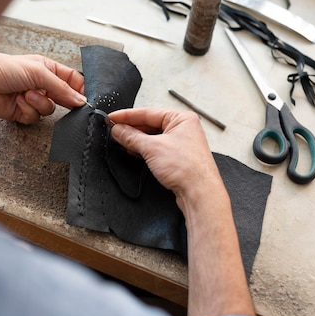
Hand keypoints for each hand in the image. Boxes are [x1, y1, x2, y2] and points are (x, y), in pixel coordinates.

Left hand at [0, 52, 85, 122]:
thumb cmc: (4, 68)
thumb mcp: (38, 72)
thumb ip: (62, 88)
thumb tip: (80, 100)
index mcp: (48, 69)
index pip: (72, 80)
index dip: (80, 90)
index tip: (83, 99)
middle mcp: (42, 84)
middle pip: (63, 97)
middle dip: (60, 99)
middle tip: (56, 97)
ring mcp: (33, 99)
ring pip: (49, 110)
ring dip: (38, 103)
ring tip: (26, 94)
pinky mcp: (23, 112)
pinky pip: (35, 117)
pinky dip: (27, 110)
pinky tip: (17, 102)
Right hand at [110, 108, 256, 315]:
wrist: (205, 202)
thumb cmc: (189, 175)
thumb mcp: (153, 150)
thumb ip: (132, 138)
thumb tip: (117, 131)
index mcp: (183, 121)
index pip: (148, 113)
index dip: (127, 116)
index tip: (109, 119)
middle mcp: (186, 133)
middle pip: (150, 126)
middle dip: (131, 129)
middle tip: (110, 131)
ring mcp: (183, 150)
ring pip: (153, 141)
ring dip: (136, 142)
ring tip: (118, 144)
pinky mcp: (180, 166)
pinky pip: (156, 153)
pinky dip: (143, 153)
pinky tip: (133, 157)